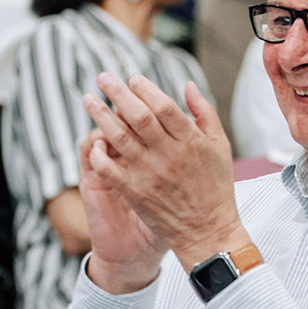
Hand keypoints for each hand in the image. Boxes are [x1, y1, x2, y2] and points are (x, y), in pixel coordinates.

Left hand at [81, 73, 250, 271]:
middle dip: (117, 93)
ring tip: (88, 99)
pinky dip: (99, 152)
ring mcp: (150, 173)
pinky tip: (93, 140)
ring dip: (100, 115)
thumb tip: (187, 85)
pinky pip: (109, 168)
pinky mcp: (135, 192)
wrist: (208, 231)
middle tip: (102, 77)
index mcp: (192, 141)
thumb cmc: (216, 187)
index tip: (132, 79)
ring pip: (119, 137)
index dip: (145, 88)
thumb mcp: (220, 146)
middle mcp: (169, 154)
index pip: (163, 106)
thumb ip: (204, 113)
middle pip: (138, 115)